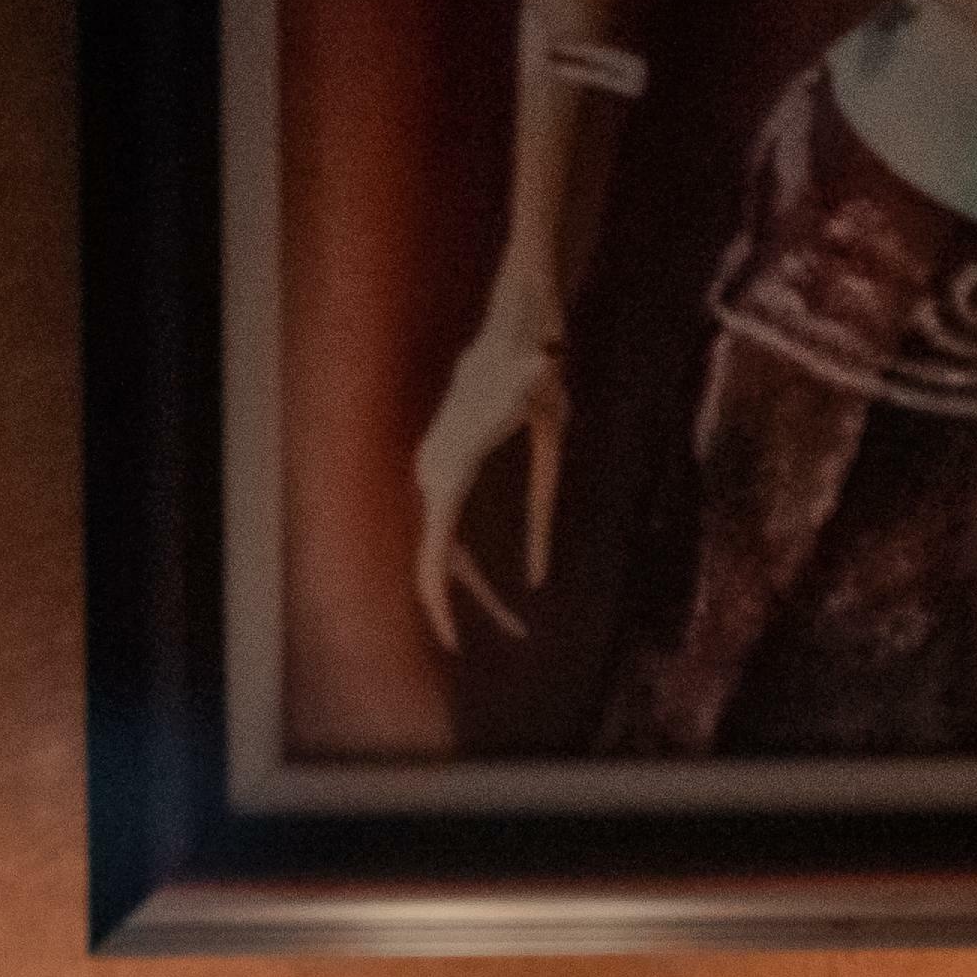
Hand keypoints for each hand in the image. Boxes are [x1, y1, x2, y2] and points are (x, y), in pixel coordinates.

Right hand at [408, 304, 565, 650]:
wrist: (509, 336)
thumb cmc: (531, 368)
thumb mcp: (544, 395)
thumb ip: (536, 412)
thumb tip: (544, 410)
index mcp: (449, 474)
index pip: (432, 553)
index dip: (439, 601)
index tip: (450, 640)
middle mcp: (432, 478)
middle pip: (438, 564)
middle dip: (470, 609)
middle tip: (518, 638)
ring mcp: (433, 476)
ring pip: (446, 554)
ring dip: (478, 593)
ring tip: (516, 628)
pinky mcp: (446, 476)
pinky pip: (451, 538)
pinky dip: (471, 571)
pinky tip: (494, 598)